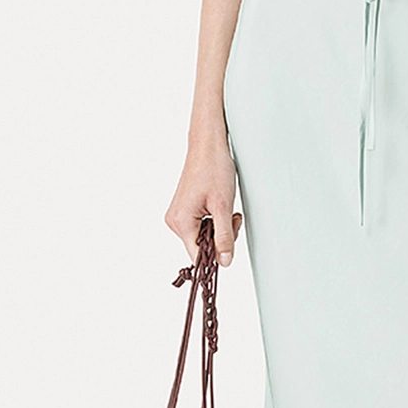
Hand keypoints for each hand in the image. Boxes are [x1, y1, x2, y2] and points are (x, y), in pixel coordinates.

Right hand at [166, 141, 242, 265]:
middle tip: (233, 218)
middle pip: (201, 247)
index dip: (216, 254)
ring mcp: (177, 216)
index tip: (229, 244)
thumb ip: (224, 236)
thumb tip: (225, 260)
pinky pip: (199, 226)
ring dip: (218, 228)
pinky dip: (213, 221)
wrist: (208, 147)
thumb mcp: (223, 206)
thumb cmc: (214, 169)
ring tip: (227, 210)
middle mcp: (175, 221)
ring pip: (202, 237)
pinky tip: (218, 208)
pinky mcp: (183, 210)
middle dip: (220, 237)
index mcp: (181, 222)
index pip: (198, 256)